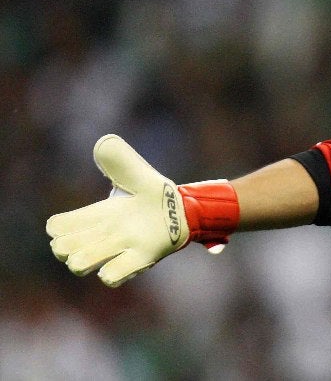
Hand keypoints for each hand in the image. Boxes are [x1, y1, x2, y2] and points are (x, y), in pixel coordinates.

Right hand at [47, 134, 238, 286]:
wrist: (185, 210)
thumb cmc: (156, 195)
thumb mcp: (137, 173)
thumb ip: (120, 159)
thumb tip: (102, 143)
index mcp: (95, 216)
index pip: (56, 228)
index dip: (60, 227)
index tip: (81, 220)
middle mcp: (103, 236)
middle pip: (61, 250)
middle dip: (68, 246)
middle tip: (94, 234)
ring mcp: (119, 250)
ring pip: (80, 264)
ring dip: (88, 257)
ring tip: (110, 245)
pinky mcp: (139, 260)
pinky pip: (111, 276)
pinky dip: (113, 271)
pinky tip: (128, 257)